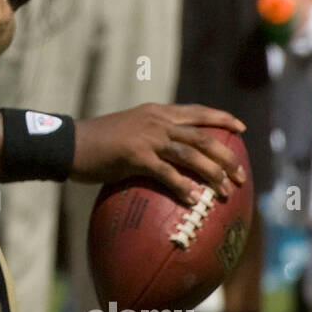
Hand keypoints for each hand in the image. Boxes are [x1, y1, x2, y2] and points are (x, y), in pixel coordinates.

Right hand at [71, 104, 247, 203]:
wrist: (70, 143)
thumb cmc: (96, 141)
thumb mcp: (128, 129)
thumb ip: (149, 135)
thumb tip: (165, 153)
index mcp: (156, 112)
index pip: (197, 112)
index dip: (221, 119)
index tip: (241, 129)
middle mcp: (156, 121)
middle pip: (202, 136)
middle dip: (225, 155)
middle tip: (240, 174)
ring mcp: (147, 137)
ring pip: (191, 153)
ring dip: (212, 173)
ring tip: (225, 190)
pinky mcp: (136, 156)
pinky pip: (167, 173)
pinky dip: (183, 187)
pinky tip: (193, 200)